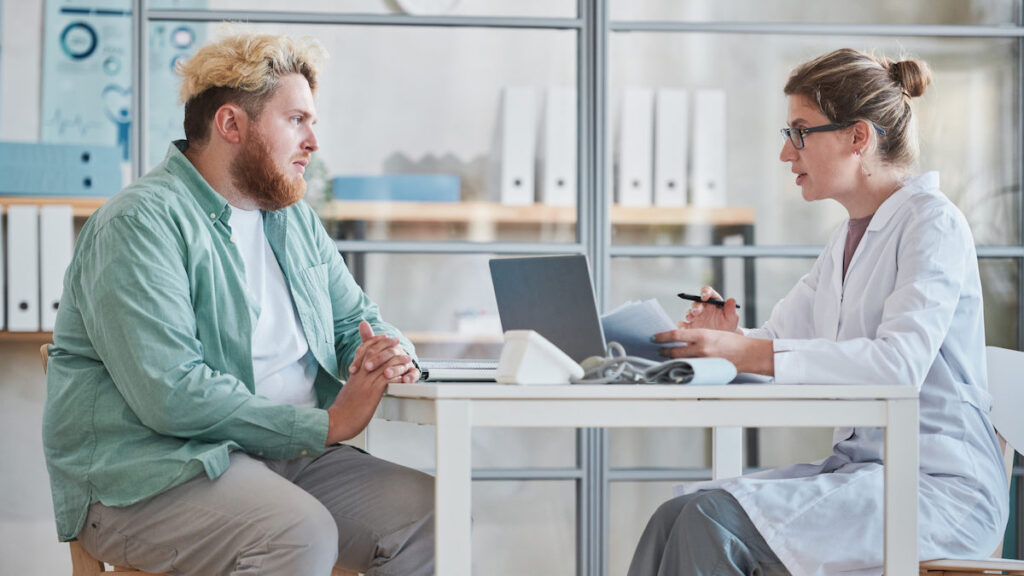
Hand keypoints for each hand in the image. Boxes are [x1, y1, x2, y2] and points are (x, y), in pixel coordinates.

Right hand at [325, 323, 418, 444]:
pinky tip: (404, 374)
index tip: (382, 337)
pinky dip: (397, 375)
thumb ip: (355, 384)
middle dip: (386, 345)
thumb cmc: (342, 412)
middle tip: (397, 341)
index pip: (364, 352)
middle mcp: (360, 376)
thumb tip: (358, 380)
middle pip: (373, 353)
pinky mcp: (372, 393)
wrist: (336, 421)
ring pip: (382, 365)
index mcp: (354, 375)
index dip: (374, 343)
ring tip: (407, 358)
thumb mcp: (348, 392)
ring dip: (397, 360)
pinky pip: (386, 379)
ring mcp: (366, 384)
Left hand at [653, 327, 773, 374]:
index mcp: (703, 335)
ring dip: (671, 360)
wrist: (749, 354)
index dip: (662, 337)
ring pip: (680, 361)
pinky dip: (682, 368)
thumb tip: (680, 339)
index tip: (654, 338)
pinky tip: (678, 367)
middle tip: (658, 350)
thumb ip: (697, 337)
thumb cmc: (733, 342)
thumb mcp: (713, 333)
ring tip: (666, 359)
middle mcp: (702, 348)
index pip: (676, 335)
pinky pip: (690, 370)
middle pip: (674, 351)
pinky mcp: (707, 371)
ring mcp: (704, 361)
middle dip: (663, 351)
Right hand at [681, 286, 740, 332]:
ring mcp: (696, 316)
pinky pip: (683, 324)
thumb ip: (731, 310)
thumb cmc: (728, 327)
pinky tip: (683, 327)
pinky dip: (682, 325)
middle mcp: (703, 307)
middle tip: (696, 312)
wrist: (723, 341)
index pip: (708, 291)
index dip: (705, 292)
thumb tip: (731, 299)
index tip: (704, 297)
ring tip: (690, 319)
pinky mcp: (690, 326)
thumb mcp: (732, 319)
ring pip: (689, 312)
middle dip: (695, 306)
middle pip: (696, 302)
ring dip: (689, 314)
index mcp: (713, 301)